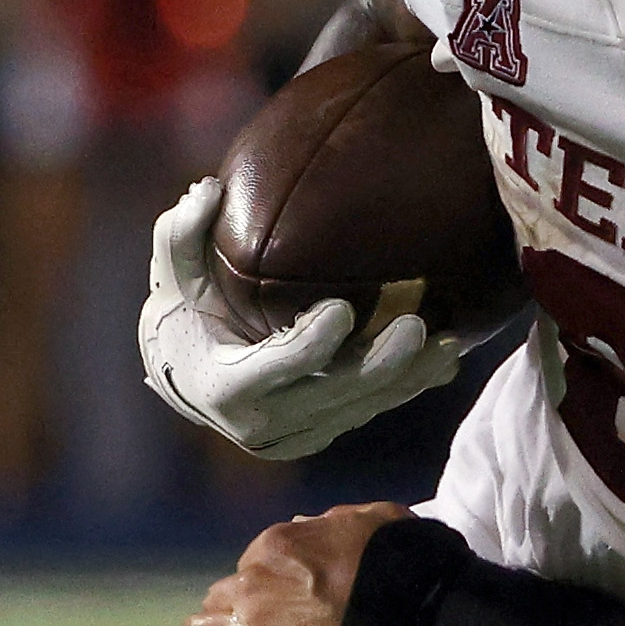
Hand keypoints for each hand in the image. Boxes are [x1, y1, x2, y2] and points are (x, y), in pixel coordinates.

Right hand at [137, 180, 450, 459]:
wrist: (185, 378)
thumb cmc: (183, 314)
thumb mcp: (173, 274)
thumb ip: (181, 233)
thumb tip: (205, 189)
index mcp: (225, 386)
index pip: (276, 367)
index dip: (310, 344)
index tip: (342, 308)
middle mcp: (261, 423)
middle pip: (333, 393)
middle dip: (381, 364)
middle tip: (417, 326)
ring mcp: (295, 436)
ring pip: (362, 408)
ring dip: (410, 378)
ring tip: (451, 342)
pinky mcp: (319, 435)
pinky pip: (368, 412)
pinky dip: (406, 387)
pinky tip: (443, 361)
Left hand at [137, 504, 402, 625]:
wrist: (418, 614)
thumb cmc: (407, 568)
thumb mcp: (377, 523)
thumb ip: (337, 521)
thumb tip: (307, 526)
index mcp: (280, 545)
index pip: (254, 566)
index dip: (262, 588)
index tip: (275, 604)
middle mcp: (253, 579)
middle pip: (221, 599)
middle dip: (225, 616)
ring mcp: (246, 622)